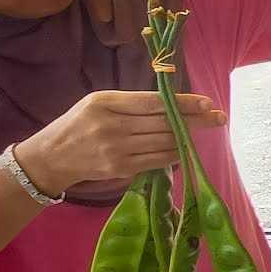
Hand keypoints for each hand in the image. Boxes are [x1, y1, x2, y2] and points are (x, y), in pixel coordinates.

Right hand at [14, 91, 226, 195]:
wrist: (52, 157)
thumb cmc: (79, 123)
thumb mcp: (99, 102)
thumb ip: (131, 103)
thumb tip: (173, 105)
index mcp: (106, 103)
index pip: (154, 102)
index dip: (183, 103)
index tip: (207, 102)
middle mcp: (112, 126)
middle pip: (164, 123)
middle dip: (195, 120)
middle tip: (218, 117)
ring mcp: (116, 150)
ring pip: (163, 143)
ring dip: (189, 137)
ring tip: (207, 129)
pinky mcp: (120, 169)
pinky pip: (156, 161)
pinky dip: (174, 154)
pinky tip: (186, 148)